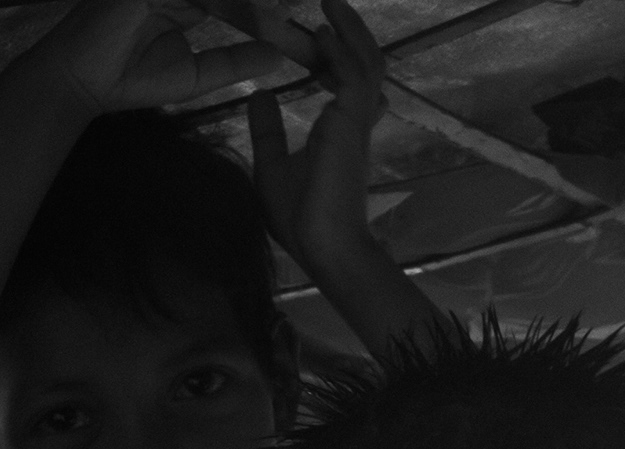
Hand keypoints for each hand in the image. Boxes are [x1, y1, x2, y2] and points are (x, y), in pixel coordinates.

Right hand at [16, 0, 294, 118]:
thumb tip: (278, 54)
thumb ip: (234, 60)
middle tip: (316, 0)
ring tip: (284, 6)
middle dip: (268, 1)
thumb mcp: (196, 74)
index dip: (269, 7)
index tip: (308, 11)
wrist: (81, 82)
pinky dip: (228, 1)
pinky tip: (255, 10)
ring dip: (250, 1)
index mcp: (191, 0)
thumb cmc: (131, 78)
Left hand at [242, 0, 391, 249]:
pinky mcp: (350, 123)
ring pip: (365, 62)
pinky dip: (339, 50)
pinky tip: (321, 30)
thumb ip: (267, 131)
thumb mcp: (272, 166)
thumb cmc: (301, 218)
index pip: (349, 86)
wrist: (323, 247)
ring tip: (330, 2)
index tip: (321, 39)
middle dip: (350, 33)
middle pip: (363, 65)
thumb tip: (259, 96)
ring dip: (349, 30)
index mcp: (340, 132)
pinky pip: (351, 74)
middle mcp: (353, 122)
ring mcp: (355, 122)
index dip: (339, 59)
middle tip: (330, 4)